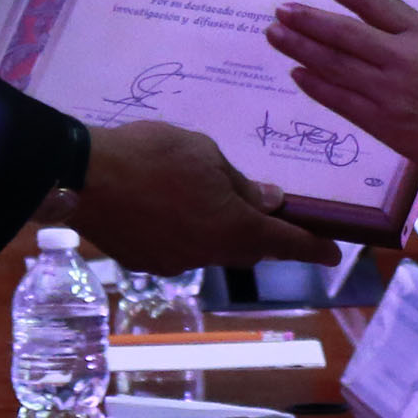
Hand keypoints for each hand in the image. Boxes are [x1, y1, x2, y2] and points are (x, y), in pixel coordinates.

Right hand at [68, 119, 330, 268]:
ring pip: (210, 248)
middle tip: (264, 211)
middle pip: (247, 248)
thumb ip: (241, 184)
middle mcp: (209, 254)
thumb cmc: (153, 154)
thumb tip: (269, 202)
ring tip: (199, 195)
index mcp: (233, 227)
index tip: (335, 255)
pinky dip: (184, 231)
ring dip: (216, 228)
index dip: (312, 248)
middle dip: (260, 233)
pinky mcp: (146, 262)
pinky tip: (165, 206)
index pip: (285, 242)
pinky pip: (179, 247)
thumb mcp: (205, 154)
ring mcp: (175, 263)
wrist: (83, 175)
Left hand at [265, 0, 417, 183]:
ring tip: (276, 34)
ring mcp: (387, 91)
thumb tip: (378, 33)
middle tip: (280, 9)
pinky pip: (339, 100)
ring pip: (333, 65)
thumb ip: (414, 38)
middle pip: (342, 33)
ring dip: (300, 48)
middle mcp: (399, 57)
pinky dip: (315, 85)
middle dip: (307, 19)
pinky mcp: (381, 122)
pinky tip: (297, 74)